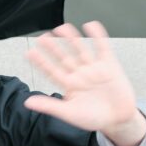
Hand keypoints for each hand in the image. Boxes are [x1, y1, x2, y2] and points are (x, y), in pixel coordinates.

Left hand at [25, 22, 145, 145]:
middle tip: (42, 37)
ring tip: (61, 28)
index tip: (29, 52)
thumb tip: (27, 103)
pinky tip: (90, 25)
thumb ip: (49, 106)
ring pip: (80, 50)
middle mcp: (79, 74)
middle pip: (63, 57)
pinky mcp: (110, 65)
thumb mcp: (69, 113)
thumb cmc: (93, 118)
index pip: (51, 70)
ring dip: (71, 38)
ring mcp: (94, 68)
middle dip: (53, 47)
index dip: (41, 62)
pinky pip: (102, 48)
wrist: (119, 120)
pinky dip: (97, 36)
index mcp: (68, 85)